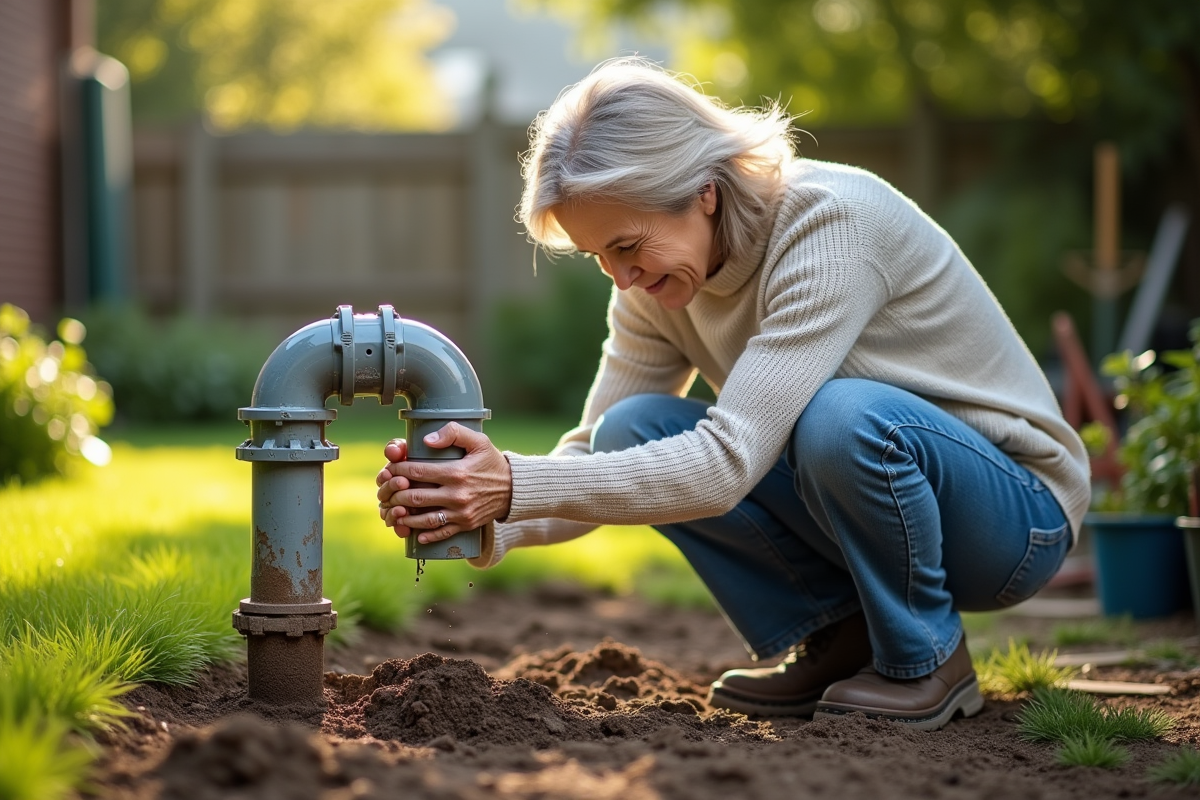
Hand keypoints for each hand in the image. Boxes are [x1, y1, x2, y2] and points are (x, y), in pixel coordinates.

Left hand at [375, 423, 512, 543]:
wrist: (515, 488)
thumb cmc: (492, 462)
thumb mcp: (478, 440)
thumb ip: (453, 433)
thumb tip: (426, 441)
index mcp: (456, 472)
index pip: (417, 471)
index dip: (398, 470)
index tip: (390, 469)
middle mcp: (457, 494)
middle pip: (416, 497)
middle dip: (395, 495)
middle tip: (387, 492)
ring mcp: (462, 512)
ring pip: (425, 519)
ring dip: (405, 517)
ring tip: (395, 511)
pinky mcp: (466, 524)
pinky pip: (442, 533)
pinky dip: (426, 535)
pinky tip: (415, 533)